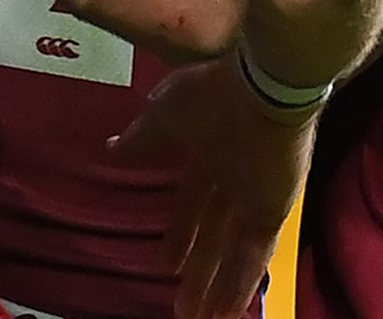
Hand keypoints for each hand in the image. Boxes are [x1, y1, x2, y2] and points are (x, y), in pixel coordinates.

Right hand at [108, 57, 318, 318]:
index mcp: (207, 157)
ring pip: (230, 255)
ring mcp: (253, 200)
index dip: (178, 236)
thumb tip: (111, 149)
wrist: (261, 87)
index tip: (165, 264)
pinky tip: (226, 309)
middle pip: (211, 239)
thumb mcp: (163, 115)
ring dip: (216, 288)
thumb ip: (141, 139)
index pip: (191, 206)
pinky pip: (252, 256)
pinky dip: (240, 283)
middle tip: (181, 305)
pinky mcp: (270, 212)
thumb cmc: (209, 95)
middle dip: (196, 273)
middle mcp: (232, 185)